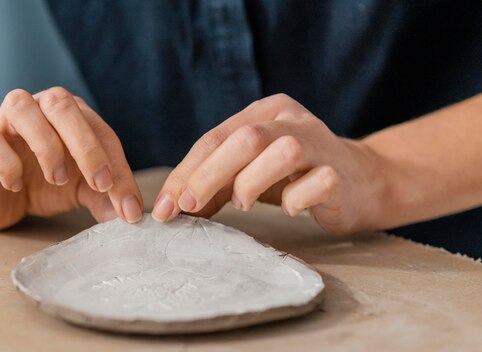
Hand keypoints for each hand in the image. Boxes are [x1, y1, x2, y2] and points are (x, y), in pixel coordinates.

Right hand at [0, 87, 142, 228]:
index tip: (128, 206)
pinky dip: (5, 161)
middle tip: (100, 184)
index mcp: (74, 116)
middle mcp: (41, 107)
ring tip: (56, 178)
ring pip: (21, 106)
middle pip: (62, 104)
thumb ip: (105, 198)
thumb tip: (128, 215)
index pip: (102, 133)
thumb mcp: (81, 192)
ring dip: (45, 144)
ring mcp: (7, 120)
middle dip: (86, 145)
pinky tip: (16, 185)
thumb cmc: (44, 185)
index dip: (119, 167)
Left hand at [152, 94, 385, 233]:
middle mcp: (291, 119)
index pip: (215, 138)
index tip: (165, 208)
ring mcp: (320, 143)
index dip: (186, 173)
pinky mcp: (340, 172)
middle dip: (208, 176)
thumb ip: (216, 183)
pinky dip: (296, 199)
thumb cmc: (295, 176)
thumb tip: (174, 208)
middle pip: (244, 139)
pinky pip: (316, 183)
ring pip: (281, 152)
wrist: (362, 181)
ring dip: (252, 182)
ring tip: (244, 204)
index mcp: (265, 111)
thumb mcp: (250, 172)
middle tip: (189, 207)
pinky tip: (292, 208)